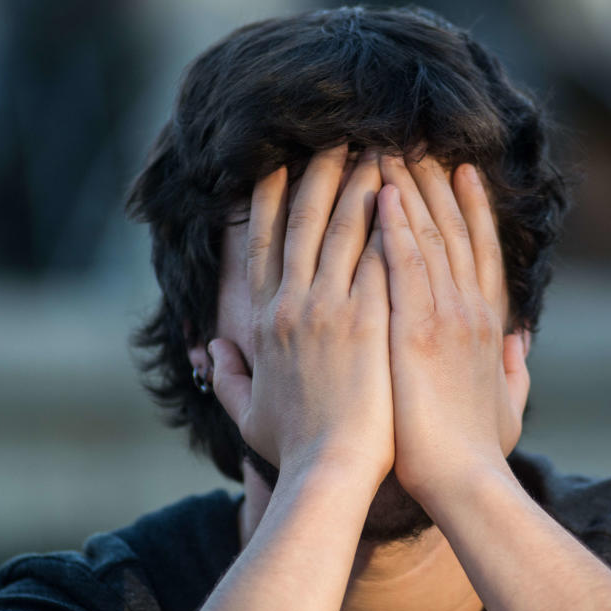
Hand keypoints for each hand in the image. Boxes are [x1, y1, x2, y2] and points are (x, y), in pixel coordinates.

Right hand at [208, 145, 392, 480]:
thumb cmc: (294, 448)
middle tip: (335, 139)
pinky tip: (400, 189)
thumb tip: (210, 352)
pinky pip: (379, 253)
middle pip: (300, 222)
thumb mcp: (246, 413)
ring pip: (341, 227)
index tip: (276, 167)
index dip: (267, 201)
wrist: (332, 470)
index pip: (261, 246)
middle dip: (317, 175)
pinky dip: (388, 218)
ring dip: (356, 183)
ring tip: (373, 149)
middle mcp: (293, 304)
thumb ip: (226, 378)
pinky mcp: (370, 317)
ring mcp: (331, 307)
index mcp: (263, 323)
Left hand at [377, 154, 529, 500]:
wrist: (465, 482)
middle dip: (436, 182)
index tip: (460, 172)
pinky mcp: (416, 330)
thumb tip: (521, 343)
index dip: (472, 207)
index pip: (481, 250)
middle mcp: (470, 309)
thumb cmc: (480, 451)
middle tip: (417, 142)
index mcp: (488, 324)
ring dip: (412, 189)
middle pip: (455, 229)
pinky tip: (385, 192)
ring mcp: (445, 316)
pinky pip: (405, 265)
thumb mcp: (509, 404)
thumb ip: (515, 369)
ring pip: (429, 236)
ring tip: (392, 149)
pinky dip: (397, 225)